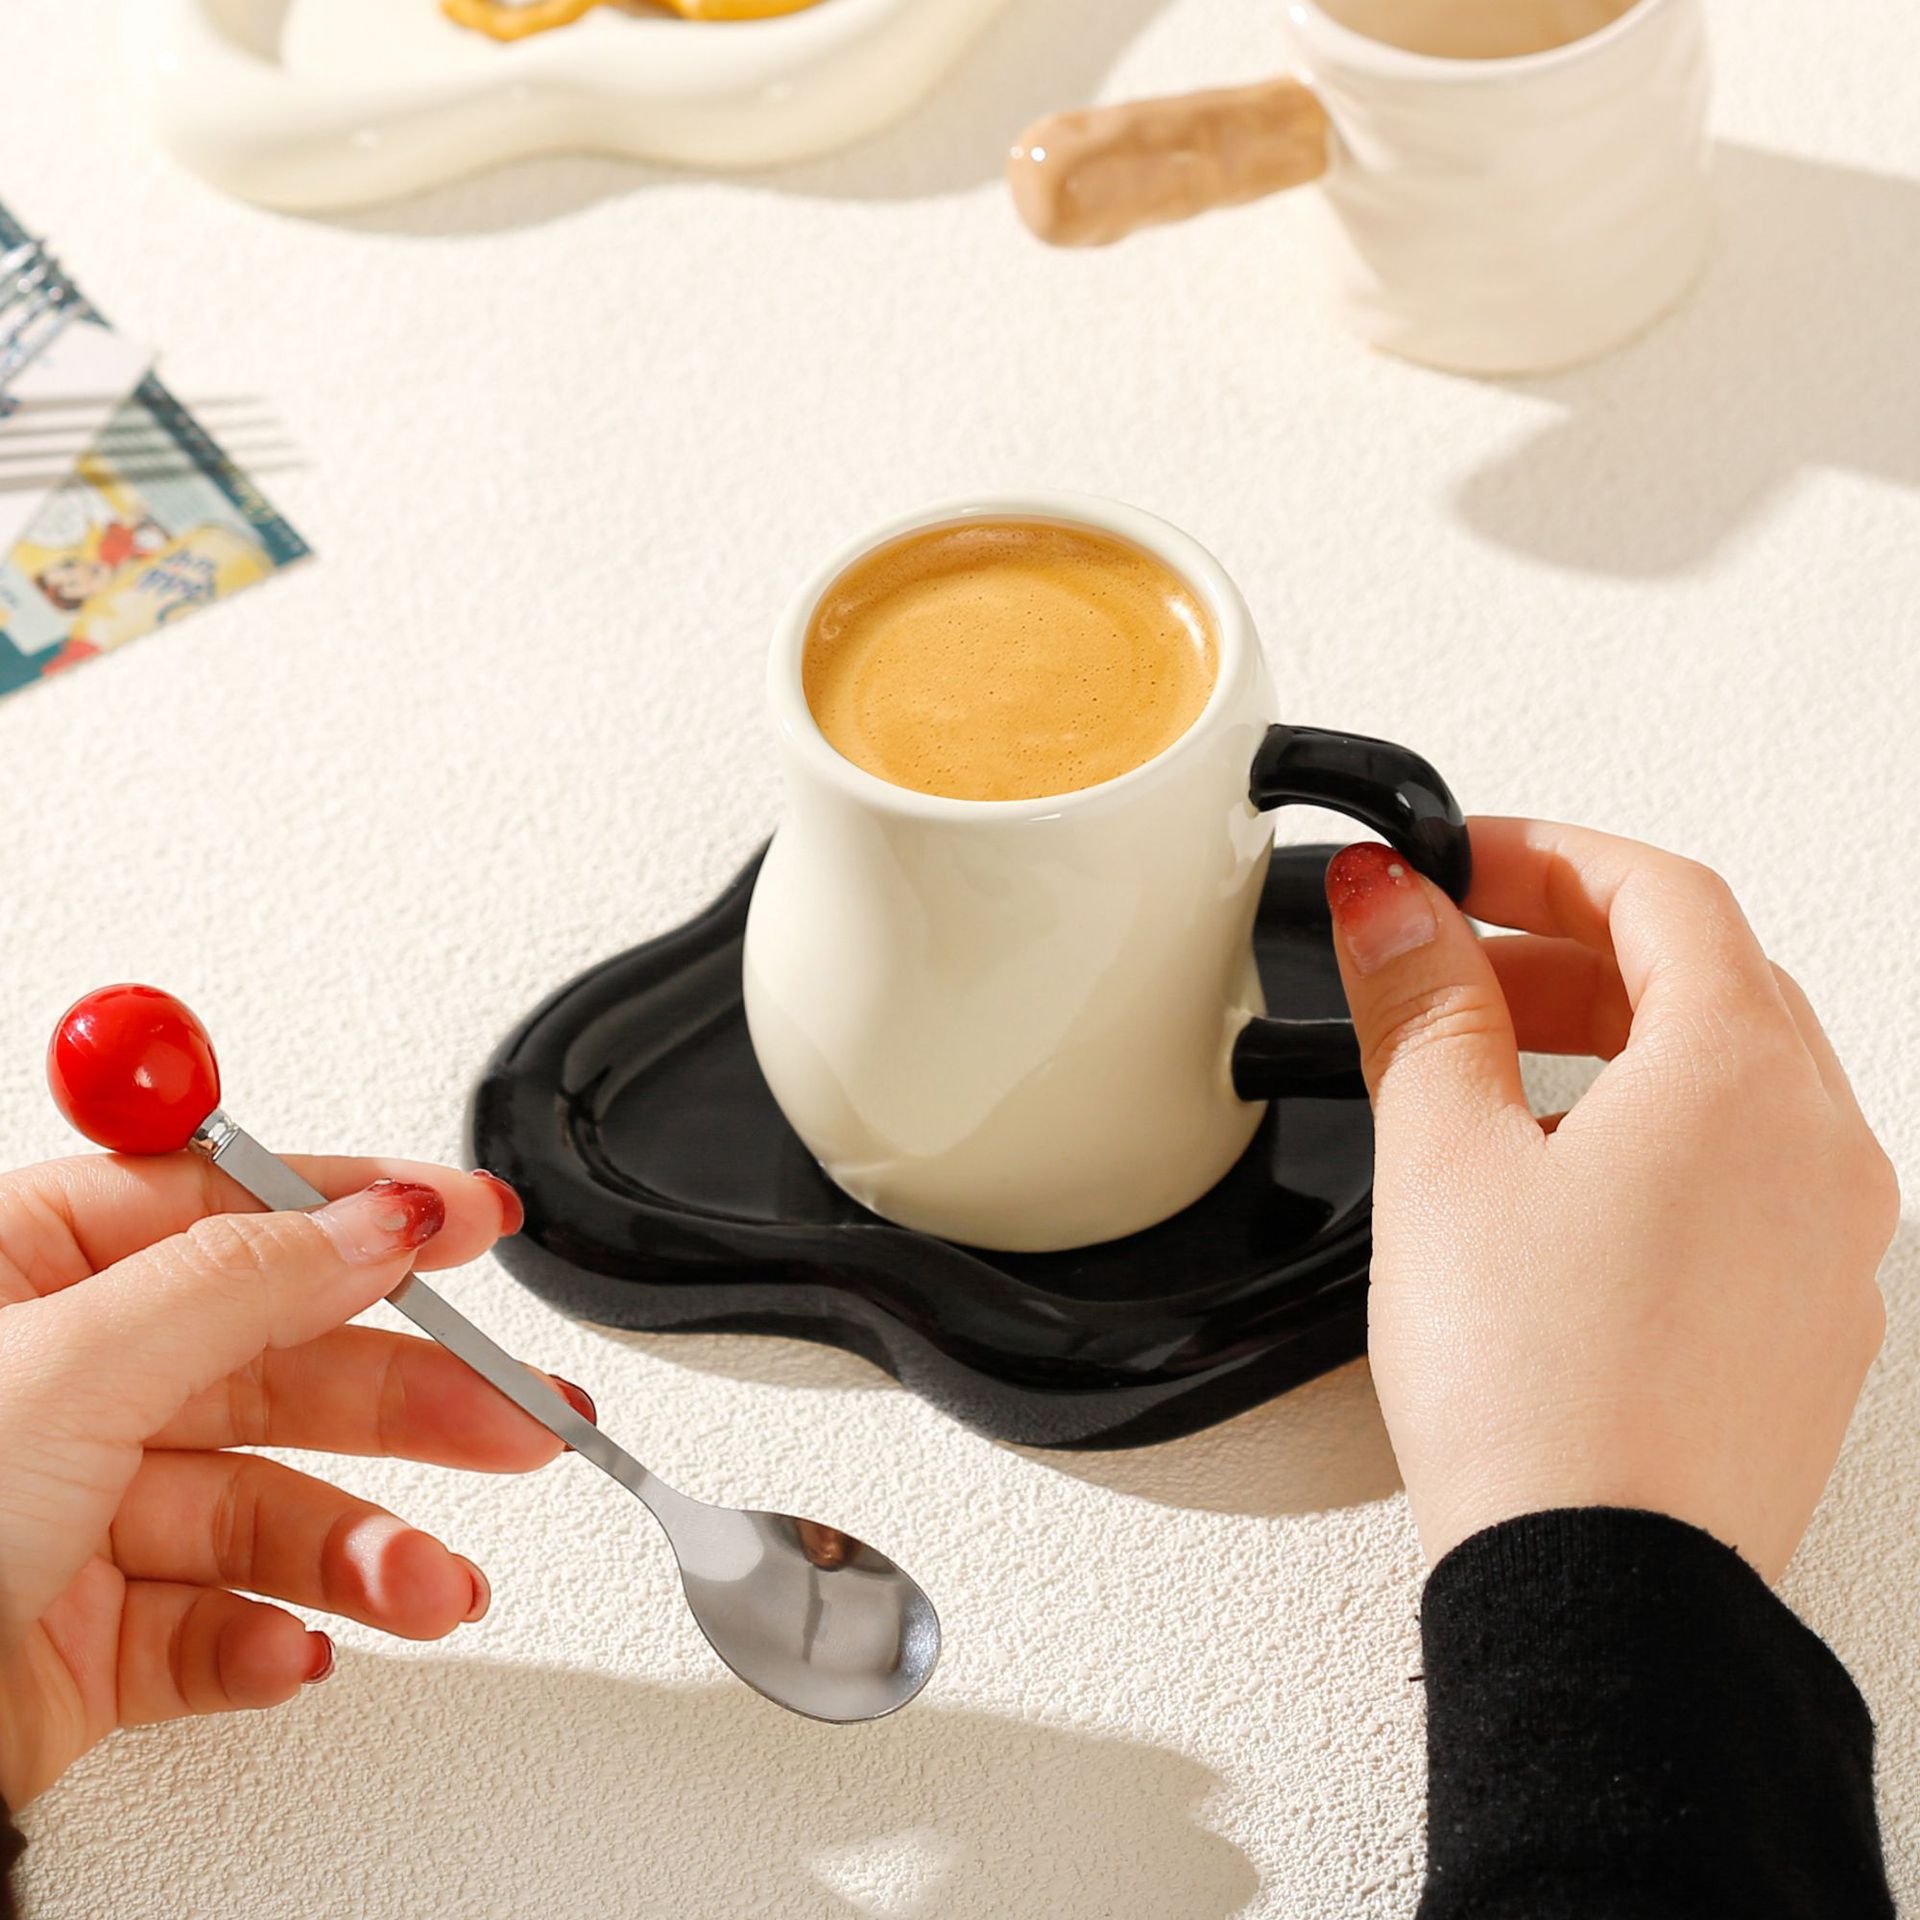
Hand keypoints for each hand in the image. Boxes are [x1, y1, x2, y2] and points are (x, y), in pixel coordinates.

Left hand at [0, 1157, 590, 1807]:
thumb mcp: (66, 1366)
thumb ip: (245, 1280)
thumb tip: (378, 1216)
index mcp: (27, 1276)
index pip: (229, 1207)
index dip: (362, 1210)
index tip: (471, 1220)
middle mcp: (60, 1386)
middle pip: (279, 1362)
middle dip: (412, 1401)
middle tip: (522, 1414)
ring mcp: (76, 1516)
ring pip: (267, 1508)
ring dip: (367, 1550)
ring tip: (432, 1584)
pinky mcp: (88, 1641)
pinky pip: (217, 1626)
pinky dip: (272, 1640)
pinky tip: (292, 1646)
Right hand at [1325, 819, 1897, 1580]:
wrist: (1602, 1598)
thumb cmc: (1541, 1396)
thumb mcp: (1443, 1160)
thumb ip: (1421, 1005)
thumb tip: (1392, 906)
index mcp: (1743, 1079)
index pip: (1660, 894)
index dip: (1544, 855)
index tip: (1456, 860)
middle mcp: (1821, 1150)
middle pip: (1707, 978)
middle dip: (1569, 947)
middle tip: (1455, 957)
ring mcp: (1829, 1245)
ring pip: (1733, 1080)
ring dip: (1613, 1038)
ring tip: (1488, 1069)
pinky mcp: (1805, 1324)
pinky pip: (1745, 1176)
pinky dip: (1653, 1134)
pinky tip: (1560, 1186)